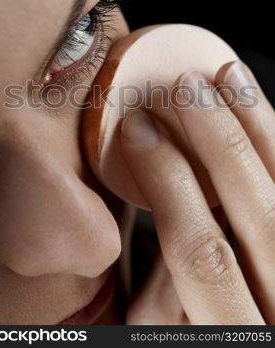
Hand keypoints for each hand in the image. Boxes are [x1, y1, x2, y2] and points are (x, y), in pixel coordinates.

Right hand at [121, 61, 274, 324]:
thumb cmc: (214, 344)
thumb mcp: (168, 343)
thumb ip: (166, 299)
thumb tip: (167, 218)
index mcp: (238, 337)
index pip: (200, 248)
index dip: (166, 180)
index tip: (140, 130)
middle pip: (255, 212)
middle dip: (215, 140)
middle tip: (186, 89)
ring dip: (261, 130)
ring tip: (231, 80)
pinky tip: (269, 120)